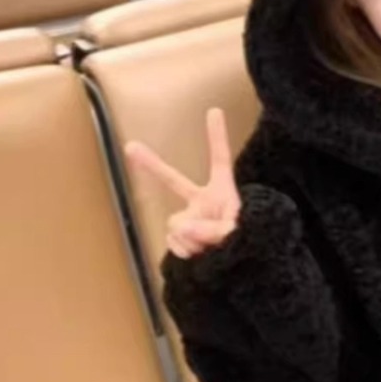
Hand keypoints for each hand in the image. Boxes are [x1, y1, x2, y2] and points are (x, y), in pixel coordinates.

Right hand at [126, 108, 240, 259]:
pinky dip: (184, 253)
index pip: (220, 160)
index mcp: (223, 193)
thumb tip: (183, 229)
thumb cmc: (249, 244)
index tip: (214, 110)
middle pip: (174, 180)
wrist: (244, 271)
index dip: (216, 136)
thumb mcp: (237, 233)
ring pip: (176, 224)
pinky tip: (199, 258)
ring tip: (210, 249)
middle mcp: (203, 202)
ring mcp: (190, 220)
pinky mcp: (182, 240)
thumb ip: (212, 230)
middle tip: (131, 147)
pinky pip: (173, 243)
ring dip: (190, 239)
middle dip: (152, 164)